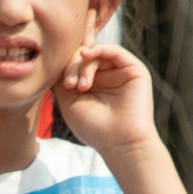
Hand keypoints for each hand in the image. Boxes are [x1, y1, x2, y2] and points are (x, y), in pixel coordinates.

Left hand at [54, 39, 161, 156]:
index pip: (76, 62)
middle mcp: (106, 75)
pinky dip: (98, 49)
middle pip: (83, 56)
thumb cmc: (94, 128)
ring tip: (80, 86)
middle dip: (72, 66)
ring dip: (83, 65)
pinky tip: (86, 55)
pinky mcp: (134, 70)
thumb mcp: (69, 101)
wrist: (120, 144)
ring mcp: (120, 72)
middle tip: (70, 84)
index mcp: (92, 83)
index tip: (60, 79)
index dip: (65, 63)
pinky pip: (114, 50)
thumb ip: (63, 77)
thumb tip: (58, 57)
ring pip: (96, 53)